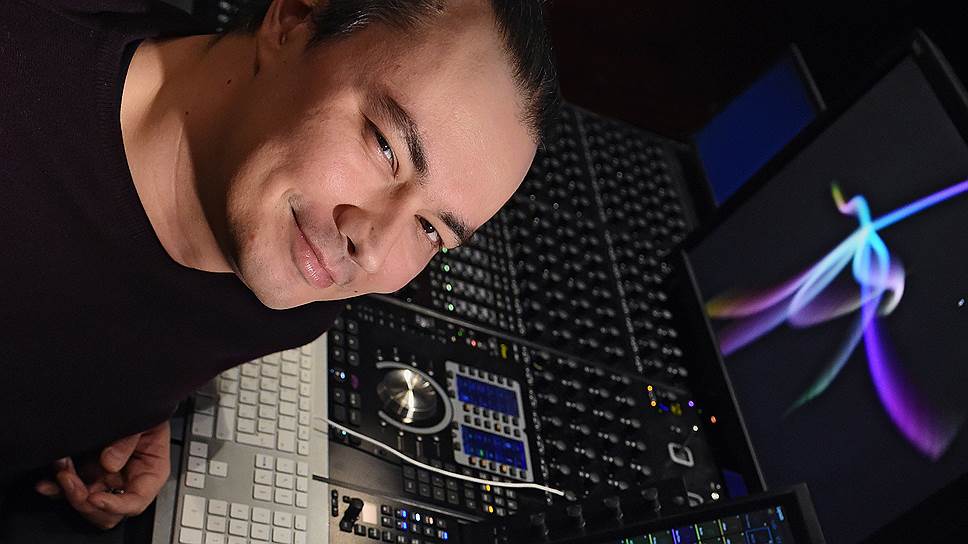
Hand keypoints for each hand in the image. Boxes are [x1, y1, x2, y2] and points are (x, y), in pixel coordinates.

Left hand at [34, 420, 170, 529]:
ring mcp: (106, 479)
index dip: (115, 505)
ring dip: (67, 491)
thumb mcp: (146, 422)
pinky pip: (70, 491)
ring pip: (85, 503)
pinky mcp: (88, 474)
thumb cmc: (146, 413)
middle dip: (83, 500)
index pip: (136, 501)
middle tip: (69, 479)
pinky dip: (56, 489)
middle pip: (107, 511)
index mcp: (150, 472)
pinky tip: (48, 480)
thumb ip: (130, 441)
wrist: (129, 399)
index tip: (95, 497)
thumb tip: (110, 463)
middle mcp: (127, 481)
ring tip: (60, 466)